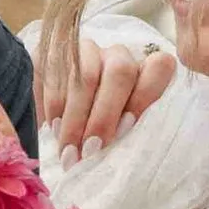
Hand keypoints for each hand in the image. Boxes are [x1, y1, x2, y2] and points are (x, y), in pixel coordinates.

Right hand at [42, 32, 175, 158]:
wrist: (64, 114)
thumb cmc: (106, 133)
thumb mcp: (125, 133)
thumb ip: (130, 135)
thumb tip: (119, 158)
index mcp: (146, 68)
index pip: (159, 67)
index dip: (145, 97)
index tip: (127, 129)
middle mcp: (118, 54)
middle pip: (119, 73)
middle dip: (103, 117)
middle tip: (89, 151)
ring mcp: (85, 50)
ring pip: (82, 77)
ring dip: (73, 120)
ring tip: (67, 150)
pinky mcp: (52, 50)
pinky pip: (51, 73)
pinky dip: (50, 106)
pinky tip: (49, 128)